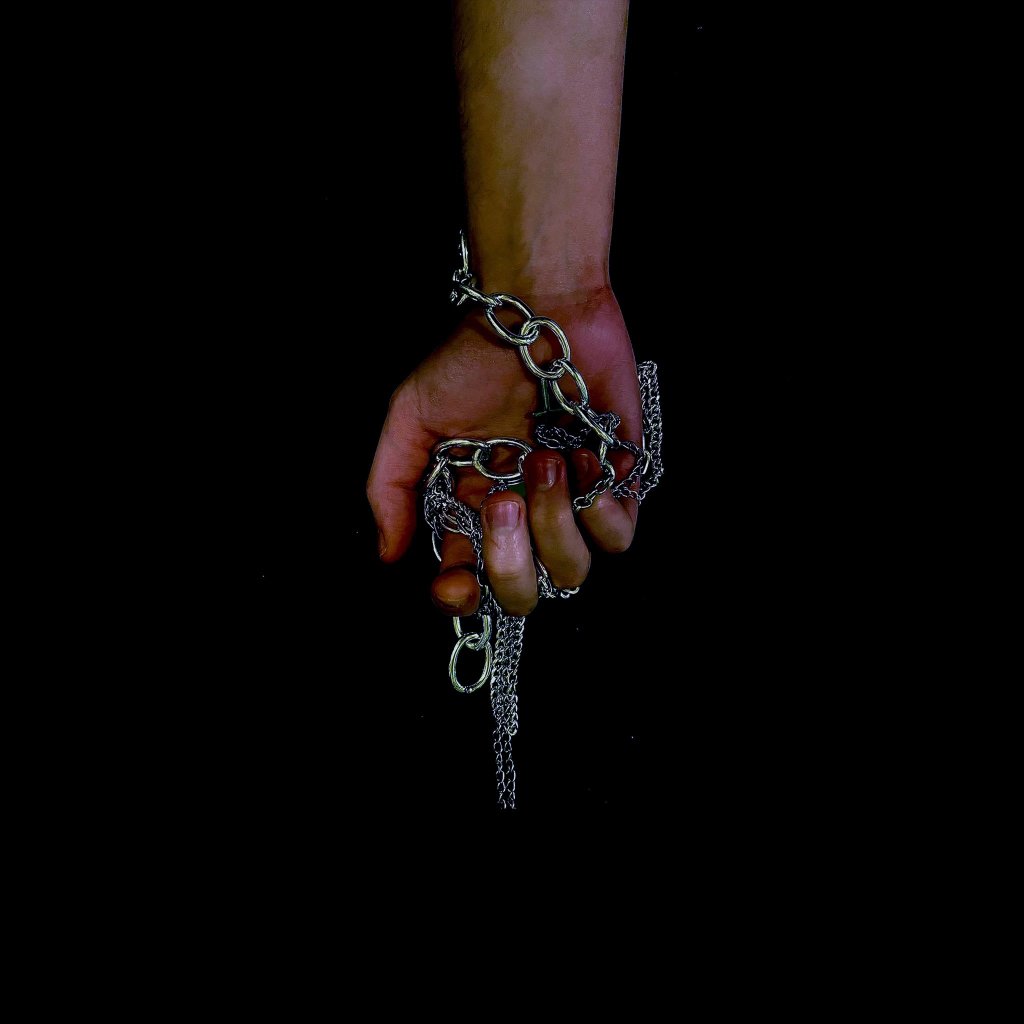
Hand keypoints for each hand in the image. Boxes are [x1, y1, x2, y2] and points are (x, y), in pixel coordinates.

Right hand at [367, 287, 641, 616]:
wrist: (541, 310)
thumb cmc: (475, 358)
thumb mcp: (412, 416)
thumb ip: (391, 486)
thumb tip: (389, 553)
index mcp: (473, 509)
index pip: (469, 585)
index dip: (462, 598)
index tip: (454, 580)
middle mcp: (524, 518)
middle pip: (523, 594)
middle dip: (510, 562)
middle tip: (503, 501)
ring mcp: (572, 505)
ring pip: (572, 570)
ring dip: (554, 520)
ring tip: (546, 458)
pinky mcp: (619, 485)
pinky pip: (620, 537)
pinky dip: (601, 508)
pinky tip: (584, 459)